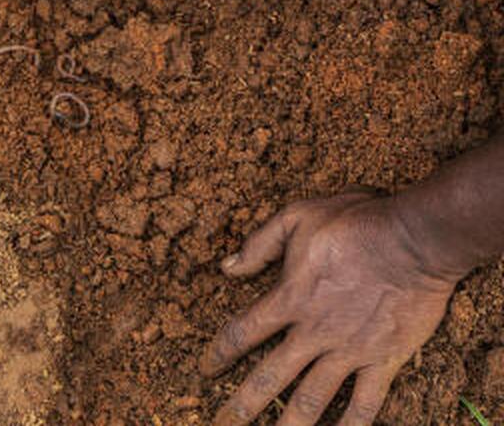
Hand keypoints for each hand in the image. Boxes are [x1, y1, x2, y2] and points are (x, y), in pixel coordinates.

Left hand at [203, 192, 458, 424]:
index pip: (242, 333)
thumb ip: (259, 244)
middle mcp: (313, 332)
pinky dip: (352, 425)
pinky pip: (366, 402)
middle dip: (243, 405)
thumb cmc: (356, 222)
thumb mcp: (297, 217)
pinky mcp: (384, 359)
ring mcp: (349, 350)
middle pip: (269, 377)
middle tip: (223, 423)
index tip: (205, 369)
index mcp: (289, 298)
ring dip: (288, 425)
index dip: (219, 353)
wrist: (415, 240)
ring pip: (311, 399)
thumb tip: (227, 266)